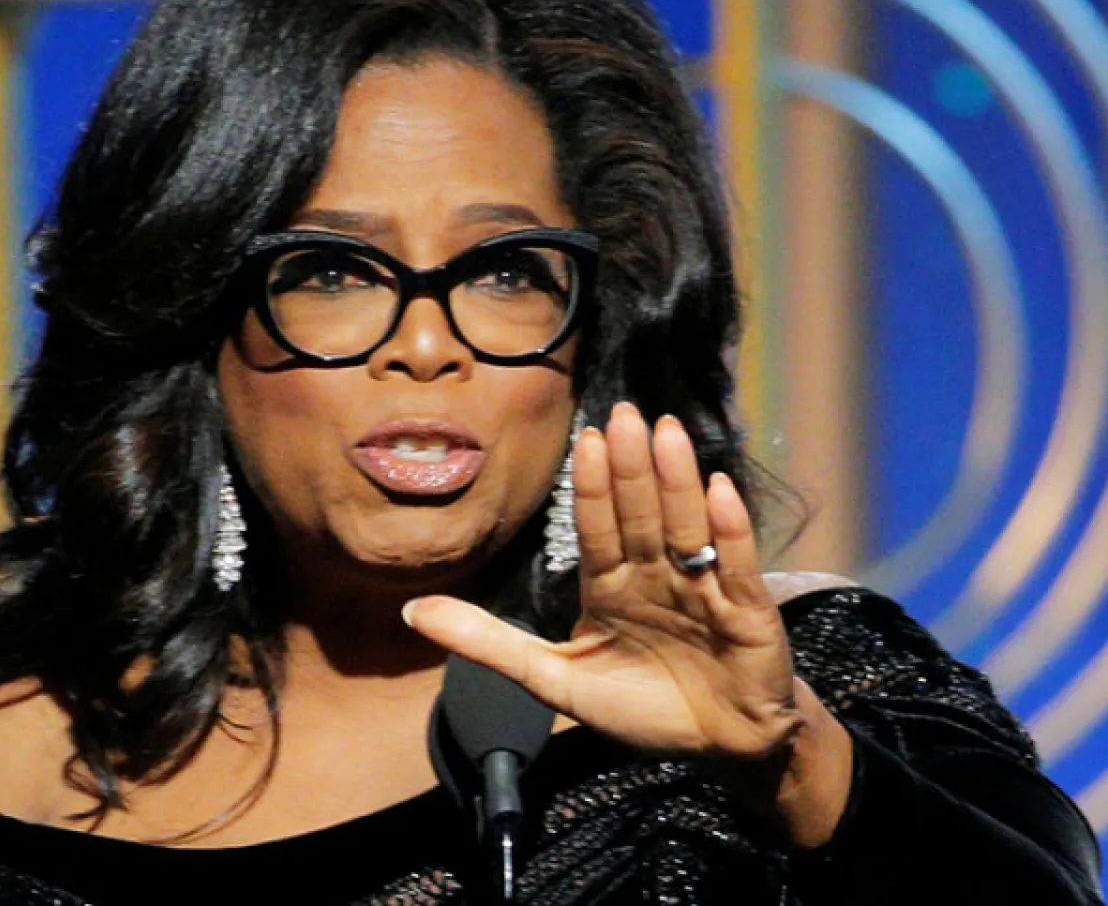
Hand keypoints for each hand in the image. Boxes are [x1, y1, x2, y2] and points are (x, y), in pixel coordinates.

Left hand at [403, 401, 799, 762]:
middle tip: (623, 412)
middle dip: (631, 467)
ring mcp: (704, 589)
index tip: (583, 437)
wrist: (719, 749)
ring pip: (686, 526)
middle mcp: (657, 574)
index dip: (592, 486)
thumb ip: (488, 642)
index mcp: (612, 584)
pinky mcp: (748, 613)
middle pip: (640, 515)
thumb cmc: (640, 708)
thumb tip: (413, 611)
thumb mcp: (554, 678)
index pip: (596, 528)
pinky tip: (718, 490)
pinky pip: (736, 566)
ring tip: (667, 433)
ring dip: (677, 481)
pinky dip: (729, 530)